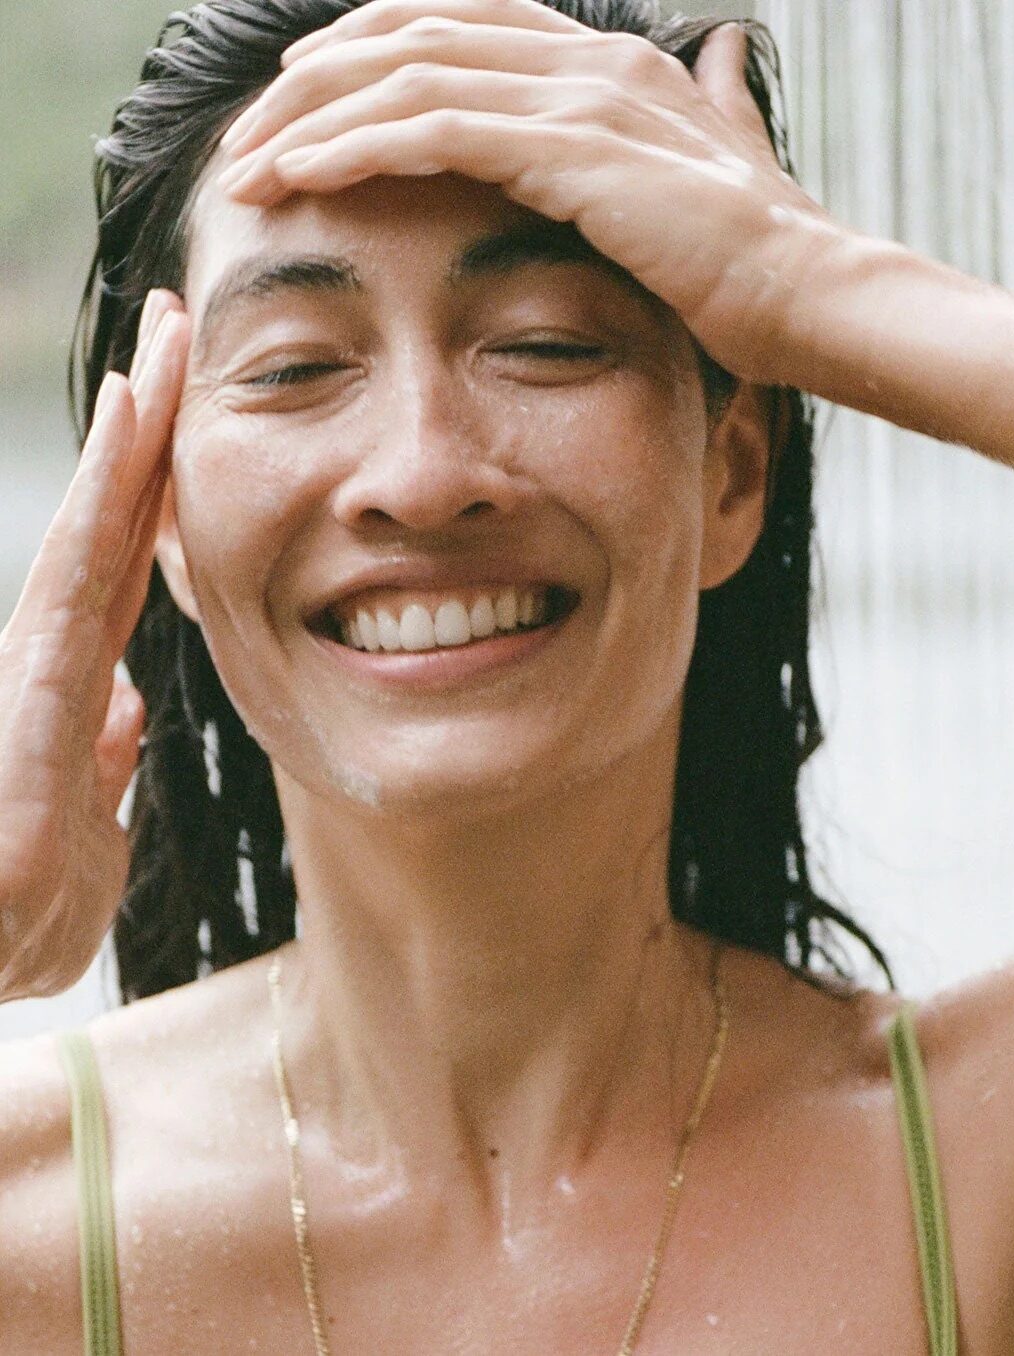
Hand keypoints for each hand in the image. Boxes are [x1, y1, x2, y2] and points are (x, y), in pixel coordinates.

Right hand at [0, 292, 189, 1002]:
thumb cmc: (16, 923)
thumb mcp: (90, 839)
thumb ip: (106, 767)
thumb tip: (130, 712)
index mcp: (79, 690)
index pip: (128, 569)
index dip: (160, 495)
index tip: (191, 424)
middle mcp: (59, 656)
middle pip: (118, 522)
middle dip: (153, 430)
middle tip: (183, 333)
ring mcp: (42, 655)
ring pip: (100, 517)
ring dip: (139, 426)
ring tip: (169, 336)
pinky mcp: (34, 669)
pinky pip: (80, 556)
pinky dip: (108, 482)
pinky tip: (136, 409)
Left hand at [216, 0, 842, 383]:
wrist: (809, 297)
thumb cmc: (758, 262)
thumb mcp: (722, 167)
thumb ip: (710, 106)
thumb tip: (720, 60)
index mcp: (605, 65)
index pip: (460, 24)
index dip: (371, 51)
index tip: (307, 101)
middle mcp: (582, 61)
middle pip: (412, 34)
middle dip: (316, 83)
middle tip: (252, 134)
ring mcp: (575, 97)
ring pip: (405, 75)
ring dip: (312, 120)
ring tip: (249, 166)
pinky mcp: (566, 149)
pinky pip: (430, 130)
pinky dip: (355, 148)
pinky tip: (302, 177)